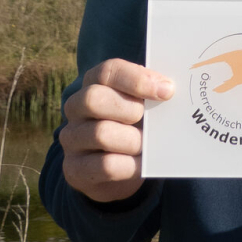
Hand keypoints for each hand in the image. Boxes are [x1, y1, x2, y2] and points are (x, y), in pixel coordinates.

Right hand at [58, 58, 174, 202]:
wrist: (118, 170)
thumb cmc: (134, 127)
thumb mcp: (142, 106)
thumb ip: (152, 95)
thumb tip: (169, 89)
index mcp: (94, 83)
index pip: (108, 71)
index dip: (137, 79)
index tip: (167, 91)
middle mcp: (76, 108)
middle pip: (94, 98)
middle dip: (130, 110)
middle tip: (150, 123)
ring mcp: (71, 138)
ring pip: (100, 133)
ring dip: (133, 141)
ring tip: (147, 146)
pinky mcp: (74, 168)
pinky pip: (105, 165)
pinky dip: (131, 165)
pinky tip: (143, 164)